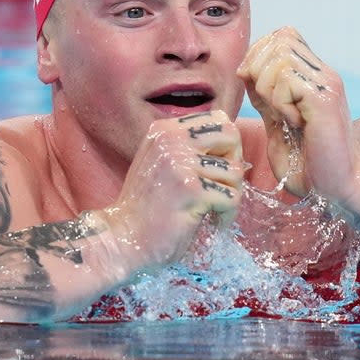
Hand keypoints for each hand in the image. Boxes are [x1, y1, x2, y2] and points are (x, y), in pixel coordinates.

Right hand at [102, 110, 243, 268]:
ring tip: (213, 209)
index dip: (227, 146)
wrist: (124, 240)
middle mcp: (171, 140)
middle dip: (234, 164)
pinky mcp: (191, 191)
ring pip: (235, 170)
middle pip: (232, 136)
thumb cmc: (147, 207)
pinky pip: (231, 196)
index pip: (218, 120)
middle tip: (221, 187)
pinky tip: (213, 221)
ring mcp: (180, 164)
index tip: (216, 170)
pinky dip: (227, 214)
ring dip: (230, 194)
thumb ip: (189, 147)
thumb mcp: (162, 162)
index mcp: (165, 130)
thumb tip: (232, 140)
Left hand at [236, 26, 359, 201]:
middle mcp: (323, 74)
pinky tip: (295, 123)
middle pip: (280, 38)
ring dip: (267, 88)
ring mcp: (326, 84)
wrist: (338, 189)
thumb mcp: (277, 125)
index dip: (259, 54)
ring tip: (283, 116)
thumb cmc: (309, 165)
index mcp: (314, 78)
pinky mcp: (324, 98)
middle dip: (258, 68)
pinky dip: (279, 103)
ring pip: (280, 55)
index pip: (284, 36)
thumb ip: (265, 98)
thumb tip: (245, 72)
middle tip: (265, 102)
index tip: (254, 88)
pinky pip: (285, 80)